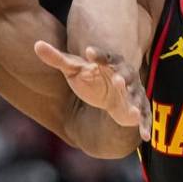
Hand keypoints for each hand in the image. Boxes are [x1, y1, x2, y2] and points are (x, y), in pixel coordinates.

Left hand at [34, 40, 150, 140]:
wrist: (108, 92)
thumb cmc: (90, 77)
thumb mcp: (72, 68)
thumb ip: (56, 58)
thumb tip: (36, 44)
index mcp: (109, 63)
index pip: (105, 57)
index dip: (98, 55)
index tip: (88, 52)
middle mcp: (124, 76)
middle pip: (125, 75)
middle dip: (122, 78)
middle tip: (117, 80)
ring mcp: (132, 92)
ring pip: (136, 96)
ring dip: (135, 102)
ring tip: (133, 110)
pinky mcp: (137, 108)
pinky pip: (144, 116)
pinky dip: (145, 125)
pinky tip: (146, 136)